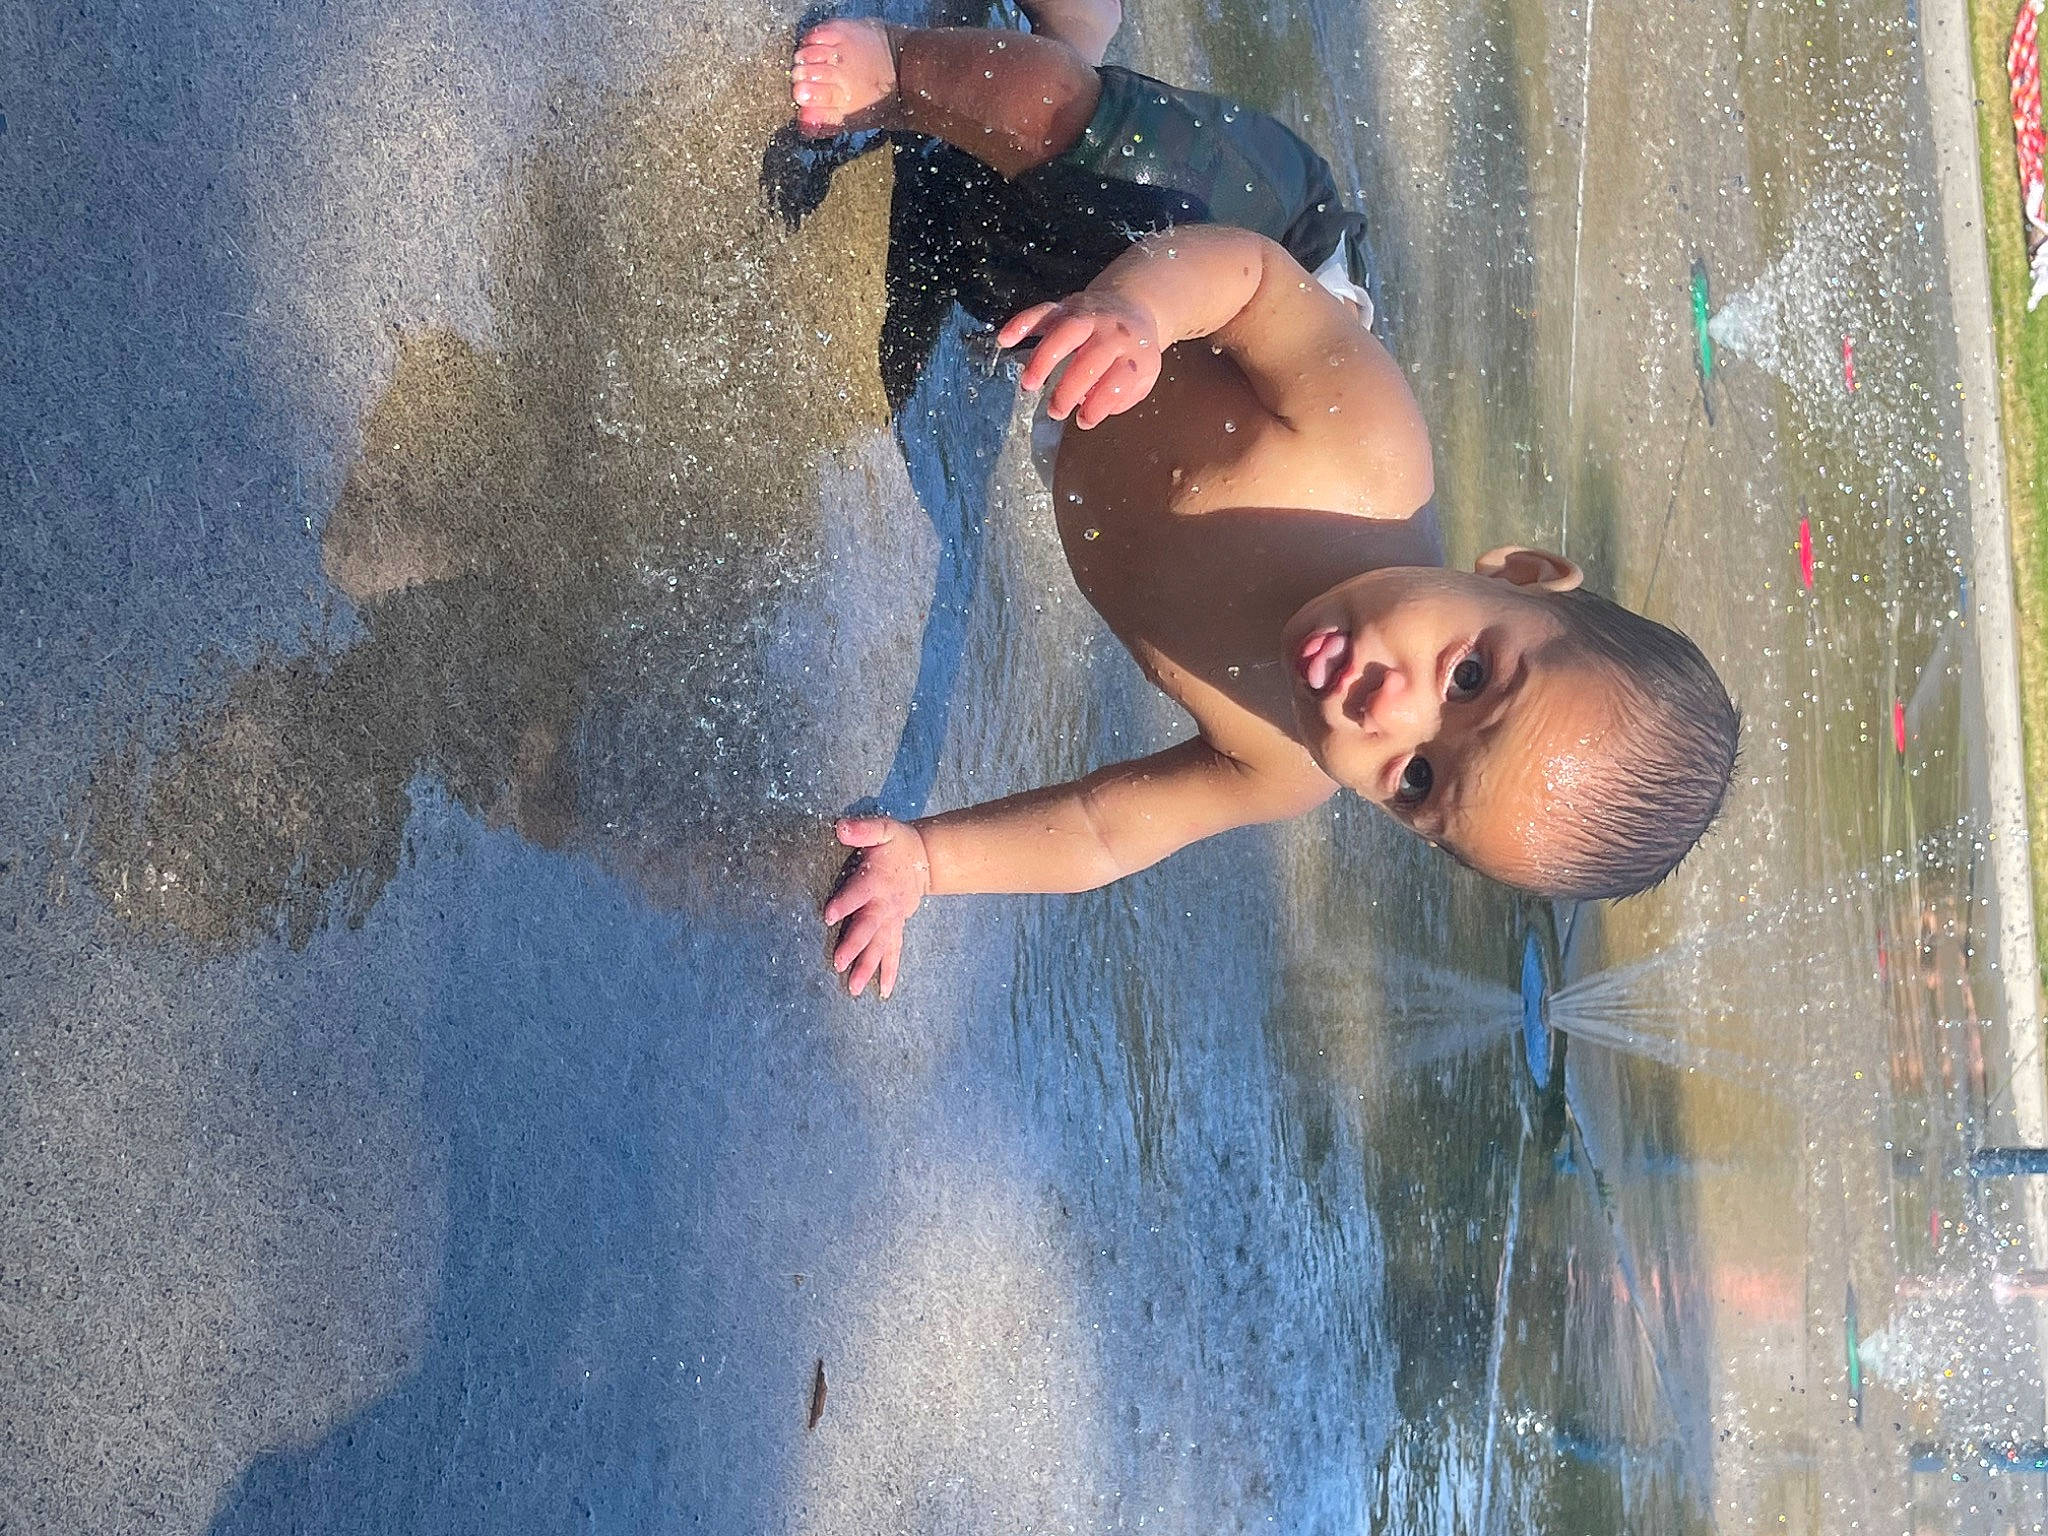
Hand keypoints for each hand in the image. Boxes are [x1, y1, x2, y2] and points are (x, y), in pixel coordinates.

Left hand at [822, 816, 931, 998]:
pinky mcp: (897, 928)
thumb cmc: (898, 843)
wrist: (927, 859)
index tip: (829, 915)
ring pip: (880, 947)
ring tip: (855, 988)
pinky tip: (883, 992)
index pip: (858, 892)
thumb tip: (840, 828)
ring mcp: (892, 920)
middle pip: (868, 927)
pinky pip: (894, 953)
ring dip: (868, 968)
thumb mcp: (883, 829)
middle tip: (838, 963)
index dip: (844, 903)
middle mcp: (885, 905)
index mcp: (876, 880)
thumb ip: (863, 829)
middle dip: (854, 946)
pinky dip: (890, 973)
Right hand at [998, 294, 1162, 428]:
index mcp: (1134, 354)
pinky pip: (1043, 311)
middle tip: (1055, 410)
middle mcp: (1112, 333)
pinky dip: (1022, 323)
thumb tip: (1088, 408)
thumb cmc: (1131, 352)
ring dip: (1044, 358)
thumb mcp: (1142, 378)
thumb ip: (1121, 397)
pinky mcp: (1066, 306)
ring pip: (1065, 332)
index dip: (1099, 405)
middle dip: (1069, 388)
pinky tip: (1006, 339)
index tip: (1083, 421)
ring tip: (1029, 382)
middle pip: (1091, 359)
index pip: (1118, 382)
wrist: (1131, 305)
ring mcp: (1088, 317)